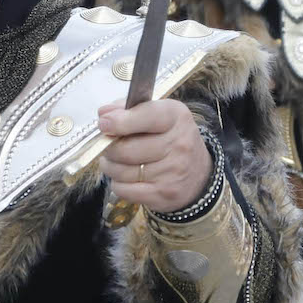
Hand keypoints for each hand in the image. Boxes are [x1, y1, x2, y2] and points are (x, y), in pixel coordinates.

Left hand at [98, 99, 212, 211]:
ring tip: (116, 161)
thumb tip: (104, 114)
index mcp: (176, 117)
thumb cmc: (170, 139)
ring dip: (111, 166)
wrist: (198, 173)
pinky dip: (118, 183)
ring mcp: (172, 172)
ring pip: (120, 171)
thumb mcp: (158, 115)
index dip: (120, 121)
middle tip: (109, 145)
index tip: (104, 124)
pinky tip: (126, 178)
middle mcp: (178, 144)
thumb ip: (129, 109)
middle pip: (125, 148)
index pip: (146, 115)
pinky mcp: (163, 194)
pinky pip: (123, 189)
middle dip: (108, 147)